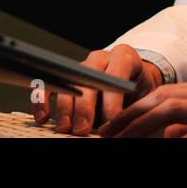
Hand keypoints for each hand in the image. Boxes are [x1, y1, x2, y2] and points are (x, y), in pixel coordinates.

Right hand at [33, 44, 163, 134]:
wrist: (134, 82)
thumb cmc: (139, 91)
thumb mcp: (144, 96)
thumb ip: (134, 109)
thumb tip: (127, 128)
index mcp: (124, 57)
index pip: (115, 74)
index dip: (112, 99)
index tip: (111, 121)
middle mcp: (100, 59)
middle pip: (87, 79)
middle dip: (85, 107)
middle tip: (83, 129)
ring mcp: (80, 67)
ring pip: (66, 82)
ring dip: (64, 108)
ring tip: (65, 129)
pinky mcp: (65, 78)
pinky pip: (49, 85)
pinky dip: (42, 100)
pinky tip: (43, 117)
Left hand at [96, 77, 186, 137]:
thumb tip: (165, 136)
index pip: (164, 93)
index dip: (134, 109)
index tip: (113, 128)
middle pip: (162, 99)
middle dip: (129, 119)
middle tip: (106, 138)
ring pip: (172, 114)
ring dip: (141, 131)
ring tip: (121, 144)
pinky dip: (173, 144)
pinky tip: (158, 149)